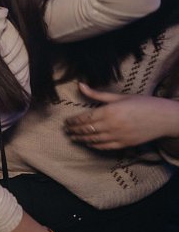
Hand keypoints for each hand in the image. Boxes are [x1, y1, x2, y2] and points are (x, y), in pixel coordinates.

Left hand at [63, 83, 178, 150]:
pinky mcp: (124, 144)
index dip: (73, 121)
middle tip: (65, 130)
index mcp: (110, 111)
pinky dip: (93, 145)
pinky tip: (88, 143)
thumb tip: (80, 85)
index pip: (84, 118)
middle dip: (73, 130)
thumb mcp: (120, 96)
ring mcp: (118, 136)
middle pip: (86, 130)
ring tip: (73, 137)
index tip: (66, 121)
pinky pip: (104, 147)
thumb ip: (97, 94)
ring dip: (80, 139)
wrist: (165, 118)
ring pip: (93, 140)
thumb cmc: (143, 103)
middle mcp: (112, 125)